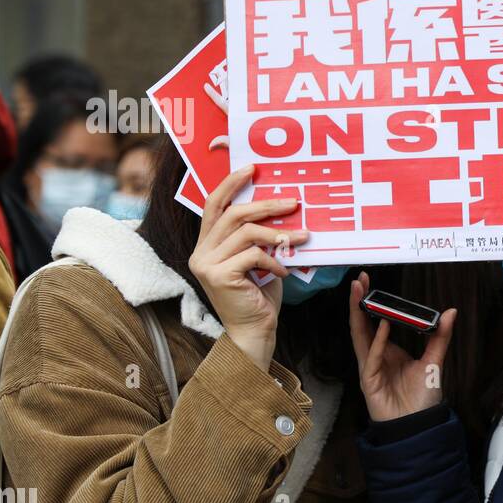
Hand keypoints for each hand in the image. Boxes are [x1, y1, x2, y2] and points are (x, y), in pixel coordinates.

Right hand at [188, 165, 308, 369]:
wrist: (254, 333)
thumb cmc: (259, 297)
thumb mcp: (259, 260)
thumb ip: (259, 237)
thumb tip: (282, 207)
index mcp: (206, 245)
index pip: (214, 204)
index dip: (232, 184)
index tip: (253, 169)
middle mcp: (200, 253)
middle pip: (232, 213)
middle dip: (266, 204)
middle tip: (294, 202)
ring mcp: (206, 265)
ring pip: (246, 232)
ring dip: (279, 233)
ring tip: (303, 237)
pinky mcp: (219, 276)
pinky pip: (253, 255)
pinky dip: (274, 261)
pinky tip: (284, 273)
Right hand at [349, 272, 455, 420]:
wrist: (417, 425)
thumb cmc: (421, 397)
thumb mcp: (434, 361)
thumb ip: (439, 337)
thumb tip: (450, 312)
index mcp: (387, 349)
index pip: (374, 320)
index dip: (371, 301)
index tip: (369, 281)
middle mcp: (375, 356)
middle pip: (362, 324)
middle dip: (359, 301)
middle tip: (359, 279)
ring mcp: (369, 368)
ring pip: (360, 336)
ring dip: (358, 314)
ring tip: (359, 292)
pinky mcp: (369, 381)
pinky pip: (372, 358)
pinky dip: (377, 342)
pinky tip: (382, 325)